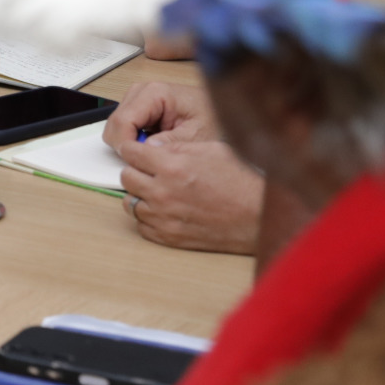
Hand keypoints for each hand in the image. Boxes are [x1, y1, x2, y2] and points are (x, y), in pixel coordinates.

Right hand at [102, 80, 219, 149]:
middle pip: (115, 123)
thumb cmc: (212, 119)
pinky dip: (132, 140)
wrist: (222, 110)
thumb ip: (168, 144)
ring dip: (130, 143)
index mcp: (155, 92)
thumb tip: (144, 153)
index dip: (126, 145)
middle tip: (149, 157)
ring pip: (115, 126)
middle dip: (126, 145)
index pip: (123, 121)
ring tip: (155, 148)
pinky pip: (123, 127)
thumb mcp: (195, 136)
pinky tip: (152, 142)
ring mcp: (137, 98)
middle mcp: (141, 91)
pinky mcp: (137, 106)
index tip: (139, 162)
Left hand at [115, 133, 264, 253]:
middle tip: (150, 171)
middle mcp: (163, 192)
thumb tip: (154, 146)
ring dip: (140, 195)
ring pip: (130, 203)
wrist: (258, 215)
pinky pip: (142, 226)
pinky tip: (164, 210)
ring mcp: (164, 217)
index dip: (133, 149)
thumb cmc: (241, 181)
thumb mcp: (211, 150)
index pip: (130, 152)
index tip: (136, 151)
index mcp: (172, 166)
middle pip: (126, 177)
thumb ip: (178, 147)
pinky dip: (148, 218)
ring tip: (158, 192)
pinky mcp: (169, 237)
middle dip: (136, 170)